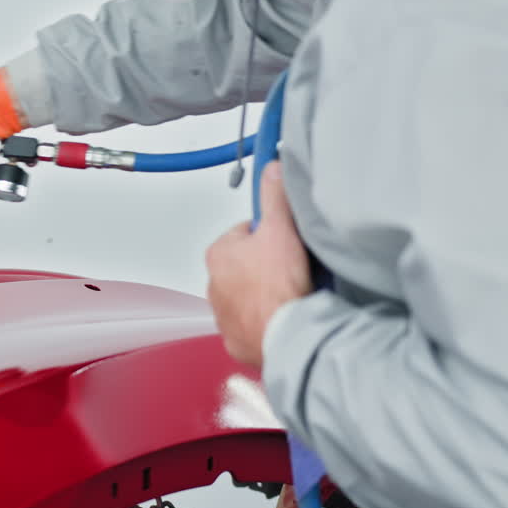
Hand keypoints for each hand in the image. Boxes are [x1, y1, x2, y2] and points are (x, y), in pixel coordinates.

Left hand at [205, 162, 311, 367]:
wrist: (287, 334)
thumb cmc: (278, 285)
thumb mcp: (280, 228)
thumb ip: (274, 196)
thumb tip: (272, 168)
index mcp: (218, 254)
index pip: (244, 233)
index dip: (270, 234)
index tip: (285, 241)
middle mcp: (213, 285)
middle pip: (247, 265)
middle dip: (268, 266)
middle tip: (293, 269)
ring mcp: (223, 315)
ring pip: (249, 295)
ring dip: (268, 294)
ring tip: (292, 294)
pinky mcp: (236, 339)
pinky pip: (253, 324)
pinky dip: (268, 320)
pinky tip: (286, 316)